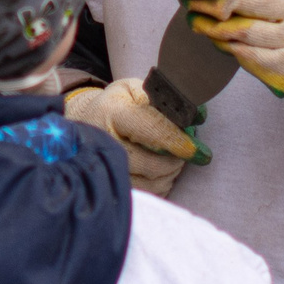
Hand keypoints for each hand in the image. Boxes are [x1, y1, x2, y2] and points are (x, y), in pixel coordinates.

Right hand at [65, 77, 207, 196]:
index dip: (178, 141)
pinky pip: (149, 193)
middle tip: (185, 149)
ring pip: (153, 182)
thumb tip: (197, 115)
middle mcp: (107, 145)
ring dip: (171, 171)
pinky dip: (161, 182)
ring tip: (170, 155)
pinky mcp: (114, 187)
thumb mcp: (132, 90)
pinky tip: (158, 169)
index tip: (198, 149)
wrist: (85, 124)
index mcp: (113, 114)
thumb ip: (162, 99)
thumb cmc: (115, 105)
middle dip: (177, 158)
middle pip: (153, 164)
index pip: (151, 130)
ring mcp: (107, 170)